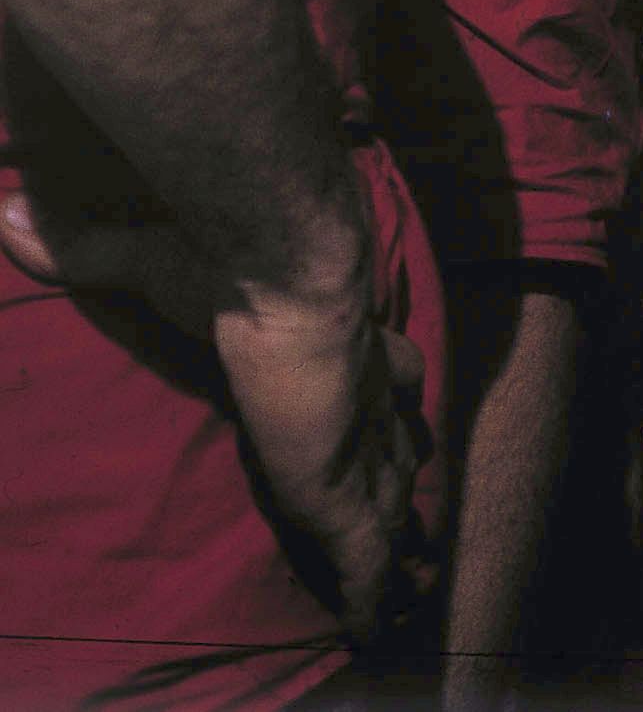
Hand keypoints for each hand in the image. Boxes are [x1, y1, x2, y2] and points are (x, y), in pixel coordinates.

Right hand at [2, 191, 433, 640]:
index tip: (397, 392)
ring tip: (409, 567)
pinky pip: (367, 556)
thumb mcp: (152, 257)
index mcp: (336, 339)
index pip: (379, 364)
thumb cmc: (232, 262)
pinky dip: (373, 591)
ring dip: (397, 528)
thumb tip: (3, 209)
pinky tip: (377, 625)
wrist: (289, 266)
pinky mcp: (347, 492)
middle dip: (402, 460)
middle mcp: (363, 392)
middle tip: (410, 488)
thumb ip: (86, 246)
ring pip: (393, 499)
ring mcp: (360, 446)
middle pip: (399, 434)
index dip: (389, 382)